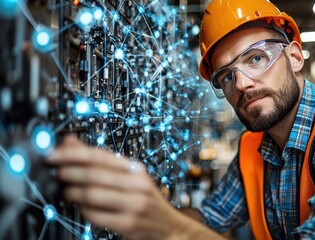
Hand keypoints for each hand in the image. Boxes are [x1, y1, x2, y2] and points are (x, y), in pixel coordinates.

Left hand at [47, 135, 223, 239]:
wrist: (168, 225)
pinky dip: (83, 210)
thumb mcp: (128, 175)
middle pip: (94, 174)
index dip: (72, 154)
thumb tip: (70, 142)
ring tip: (66, 191)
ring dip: (72, 192)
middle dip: (68, 172)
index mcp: (135, 168)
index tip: (53, 154)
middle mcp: (136, 184)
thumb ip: (99, 159)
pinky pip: (96, 215)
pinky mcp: (128, 223)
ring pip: (92, 194)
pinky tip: (81, 207)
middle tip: (56, 172)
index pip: (99, 155)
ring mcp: (133, 204)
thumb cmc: (144, 198)